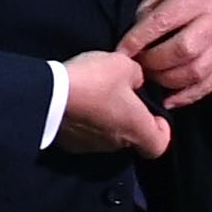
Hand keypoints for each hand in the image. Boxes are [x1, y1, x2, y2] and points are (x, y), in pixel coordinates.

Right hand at [51, 47, 170, 157]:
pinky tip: (79, 104)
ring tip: (96, 96)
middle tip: (122, 97)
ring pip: (109, 136)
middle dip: (131, 119)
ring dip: (107, 120)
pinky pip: (86, 134)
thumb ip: (137, 75)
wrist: (49, 95)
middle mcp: (117, 144)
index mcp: (137, 129)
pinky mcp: (71, 145)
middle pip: (133, 138)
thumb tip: (136, 82)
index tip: (154, 114)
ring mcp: (92, 147)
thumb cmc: (95, 81)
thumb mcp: (124, 65)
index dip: (162, 131)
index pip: (160, 145)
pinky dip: (86, 122)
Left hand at [118, 0, 211, 106]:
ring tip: (152, 77)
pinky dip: (188, 96)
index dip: (138, 40)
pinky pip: (210, 83)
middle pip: (183, 50)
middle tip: (137, 65)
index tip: (121, 52)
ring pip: (196, 71)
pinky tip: (169, 99)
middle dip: (153, 62)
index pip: (163, 22)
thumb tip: (134, 40)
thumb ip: (151, 7)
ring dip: (168, 81)